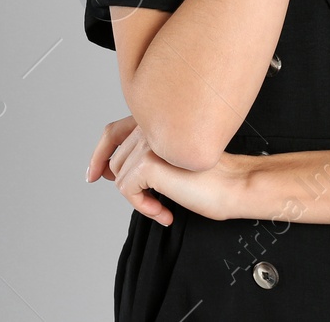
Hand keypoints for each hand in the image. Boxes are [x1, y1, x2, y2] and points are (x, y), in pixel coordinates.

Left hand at [87, 115, 252, 224]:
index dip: (99, 154)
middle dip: (130, 187)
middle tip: (154, 203)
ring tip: (162, 207)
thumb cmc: (211, 176)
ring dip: (138, 199)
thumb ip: (144, 155)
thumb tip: (106, 170)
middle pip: (115, 160)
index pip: (112, 132)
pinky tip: (164, 212)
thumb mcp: (171, 160)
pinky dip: (142, 206)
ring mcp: (149, 141)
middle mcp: (150, 124)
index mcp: (157, 119)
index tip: (94, 175)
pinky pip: (126, 190)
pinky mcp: (149, 161)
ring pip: (119, 176)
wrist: (235, 185)